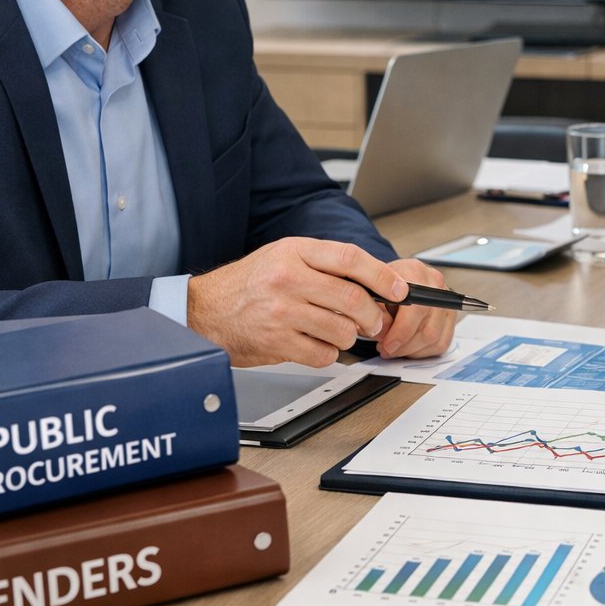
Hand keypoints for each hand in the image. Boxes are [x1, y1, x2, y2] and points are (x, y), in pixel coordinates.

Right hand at [186, 238, 407, 366]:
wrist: (204, 311)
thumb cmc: (247, 285)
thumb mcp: (283, 257)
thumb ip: (324, 265)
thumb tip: (373, 282)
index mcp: (294, 251)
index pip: (350, 259)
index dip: (382, 276)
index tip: (400, 289)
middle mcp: (288, 278)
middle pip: (353, 298)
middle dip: (373, 315)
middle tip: (375, 321)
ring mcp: (281, 311)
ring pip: (342, 330)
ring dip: (350, 337)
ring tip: (340, 332)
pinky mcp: (277, 342)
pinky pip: (323, 354)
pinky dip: (328, 353)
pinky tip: (316, 343)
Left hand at [374, 257, 457, 358]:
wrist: (390, 280)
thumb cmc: (379, 286)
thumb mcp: (370, 292)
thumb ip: (375, 310)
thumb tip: (382, 332)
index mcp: (415, 271)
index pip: (417, 308)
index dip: (402, 332)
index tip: (387, 344)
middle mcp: (435, 283)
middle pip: (428, 327)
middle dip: (405, 346)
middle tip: (386, 349)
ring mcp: (445, 299)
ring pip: (434, 337)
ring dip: (411, 350)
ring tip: (394, 349)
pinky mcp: (450, 314)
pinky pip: (441, 342)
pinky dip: (422, 351)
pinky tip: (407, 347)